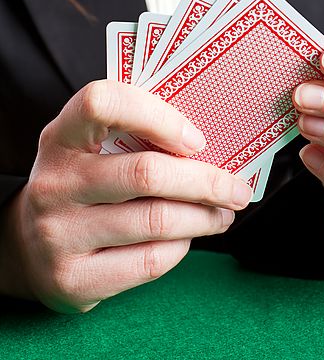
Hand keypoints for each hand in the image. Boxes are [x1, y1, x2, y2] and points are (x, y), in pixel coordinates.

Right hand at [0, 81, 251, 312]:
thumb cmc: (81, 185)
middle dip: (207, 181)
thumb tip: (211, 146)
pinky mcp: (72, 278)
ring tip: (224, 213)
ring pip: (157, 220)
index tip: (197, 139)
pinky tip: (189, 238)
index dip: (158, 116)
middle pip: (147, 173)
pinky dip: (182, 248)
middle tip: (237, 188)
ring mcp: (58, 234)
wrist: (27, 247)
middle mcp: (55, 183)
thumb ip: (136, 136)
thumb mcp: (92, 149)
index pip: (103, 103)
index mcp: (61, 137)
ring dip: (204, 217)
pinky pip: (148, 261)